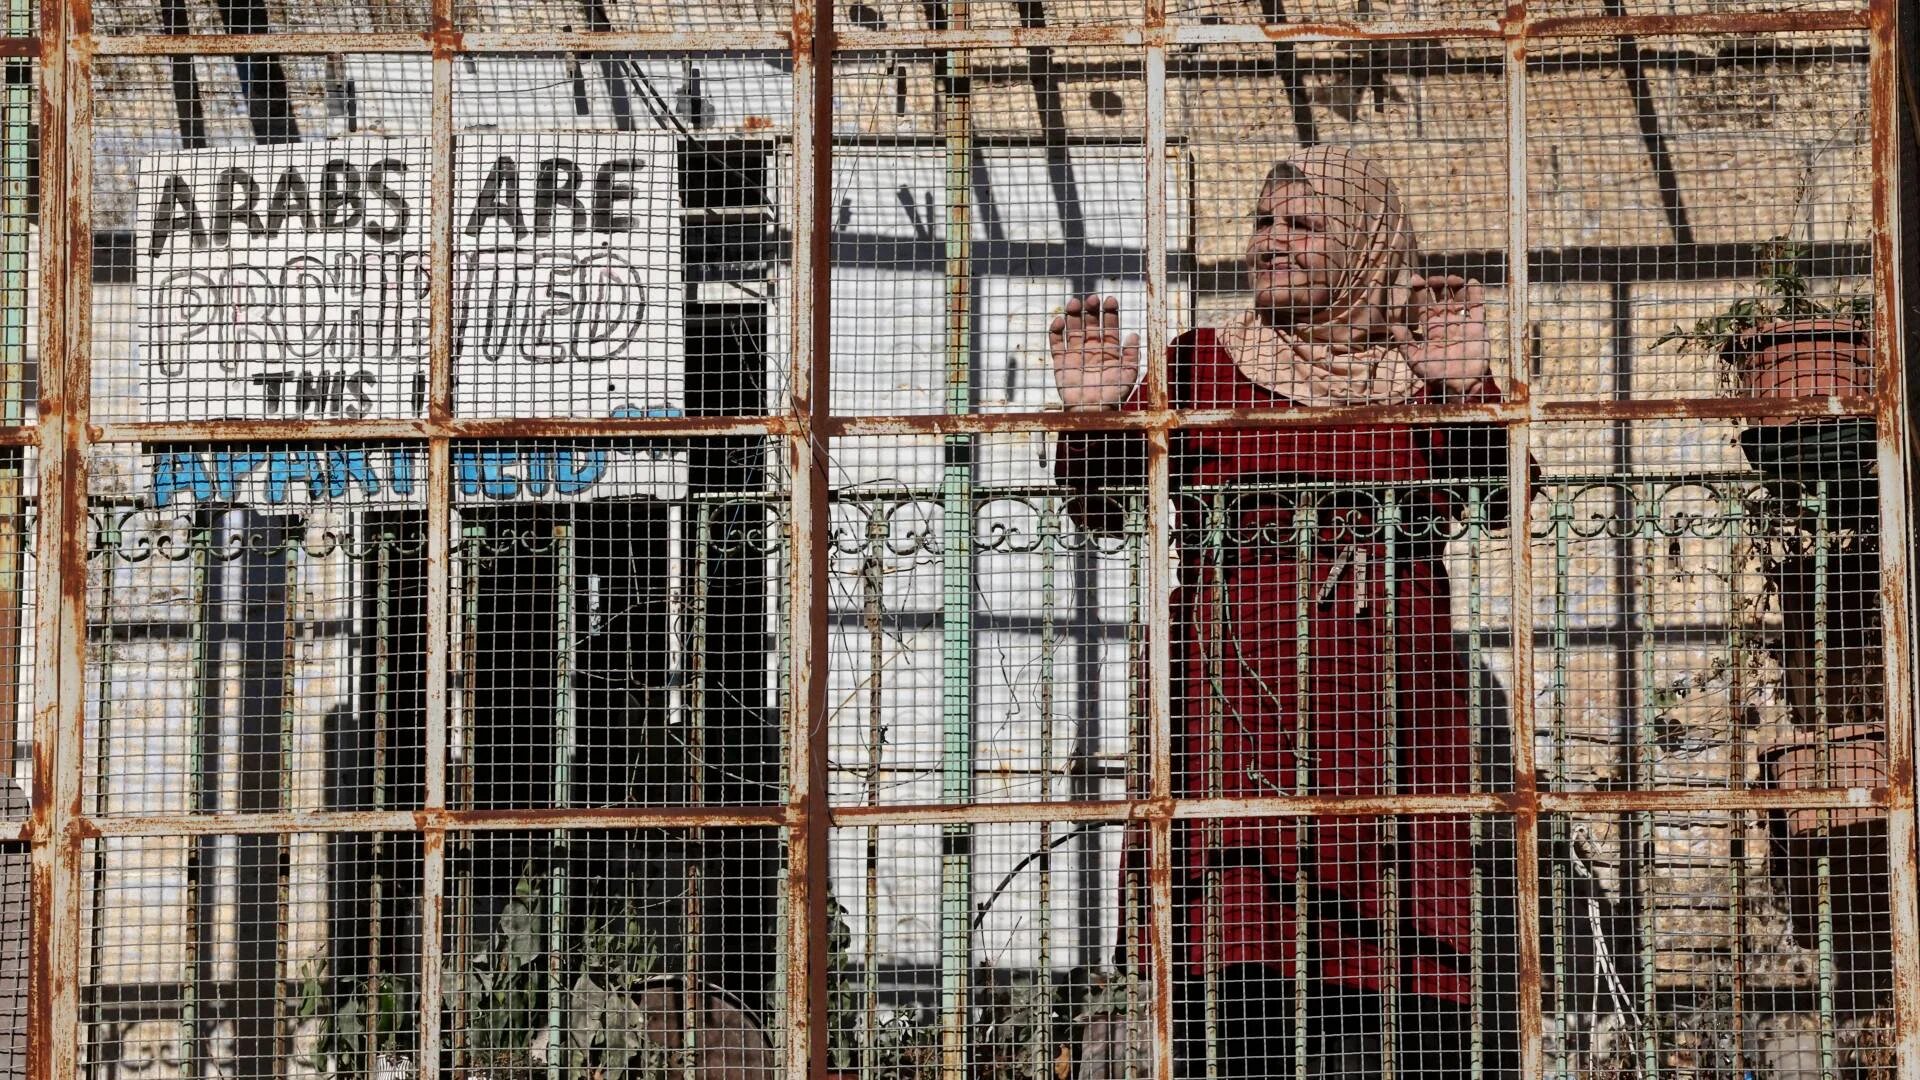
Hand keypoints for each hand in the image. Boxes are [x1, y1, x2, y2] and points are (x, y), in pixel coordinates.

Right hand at [1049, 294, 1140, 409]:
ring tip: (1073, 303)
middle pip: (1090, 323)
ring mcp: (1075, 354)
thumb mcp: (1128, 375)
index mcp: (1109, 349)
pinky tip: (1058, 321)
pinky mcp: (1060, 362)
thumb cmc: (1114, 396)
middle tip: (1092, 299)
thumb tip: (1134, 335)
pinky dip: (1056, 332)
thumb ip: (1132, 355)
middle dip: (1091, 310)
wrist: (1093, 412)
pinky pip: (1056, 344)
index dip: (1110, 312)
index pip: (1109, 325)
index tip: (1110, 300)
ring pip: (1073, 329)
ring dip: (1073, 315)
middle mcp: (1092, 348)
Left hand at [1404, 274, 1490, 395]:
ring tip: (1452, 279)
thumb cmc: (1436, 374)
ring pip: (1458, 298)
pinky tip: (1472, 282)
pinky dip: (1476, 293)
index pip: (1424, 305)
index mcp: (1431, 328)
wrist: (1460, 385)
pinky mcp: (1477, 325)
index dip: (1420, 291)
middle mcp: (1446, 322)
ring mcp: (1462, 322)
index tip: (1416, 279)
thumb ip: (1406, 343)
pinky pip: (1477, 306)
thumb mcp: (1416, 360)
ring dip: (1455, 286)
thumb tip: (1394, 326)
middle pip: (1441, 297)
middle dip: (1437, 285)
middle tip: (1434, 278)